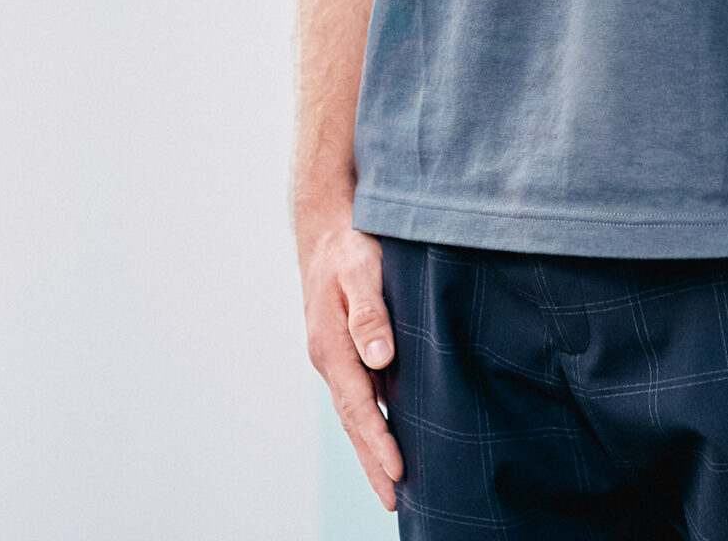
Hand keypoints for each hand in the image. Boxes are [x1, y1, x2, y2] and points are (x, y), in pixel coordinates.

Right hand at [300, 215, 403, 510]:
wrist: (328, 226)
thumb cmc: (349, 246)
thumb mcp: (362, 271)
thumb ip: (371, 313)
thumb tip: (380, 358)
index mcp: (331, 347)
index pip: (359, 406)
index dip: (379, 441)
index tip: (399, 471)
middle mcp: (330, 358)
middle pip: (354, 421)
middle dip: (373, 462)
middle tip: (395, 501)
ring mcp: (337, 356)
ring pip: (356, 412)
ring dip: (371, 448)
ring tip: (391, 484)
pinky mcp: (347, 349)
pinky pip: (360, 395)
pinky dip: (371, 422)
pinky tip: (388, 435)